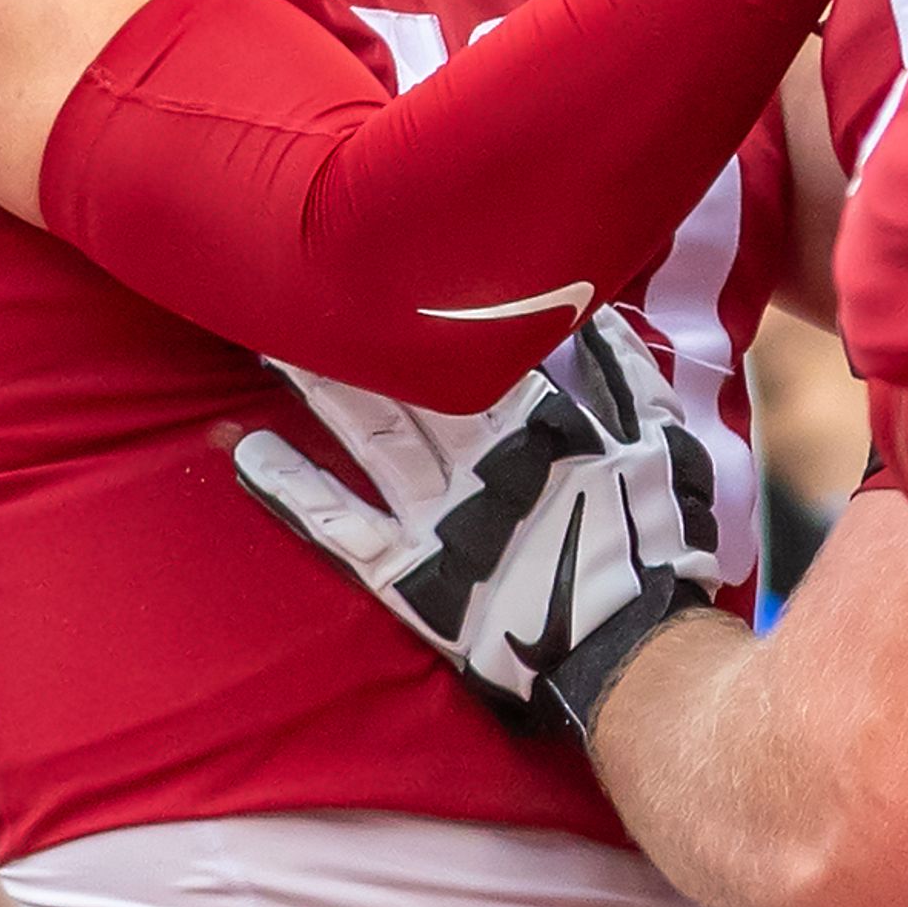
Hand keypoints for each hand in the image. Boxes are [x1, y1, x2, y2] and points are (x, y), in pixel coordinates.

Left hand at [235, 308, 723, 733]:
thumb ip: (625, 377)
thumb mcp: (662, 446)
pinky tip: (246, 454)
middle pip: (408, 381)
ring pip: (367, 436)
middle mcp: (477, 459)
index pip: (478, 350)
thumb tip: (595, 311)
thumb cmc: (656, 546)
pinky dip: (290, 491)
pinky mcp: (409, 573)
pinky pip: (336, 528)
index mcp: (537, 423)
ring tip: (267, 340)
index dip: (440, 305)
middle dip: (363, 332)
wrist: (632, 651)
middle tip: (313, 272)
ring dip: (320, 388)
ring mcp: (436, 516)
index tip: (397, 255)